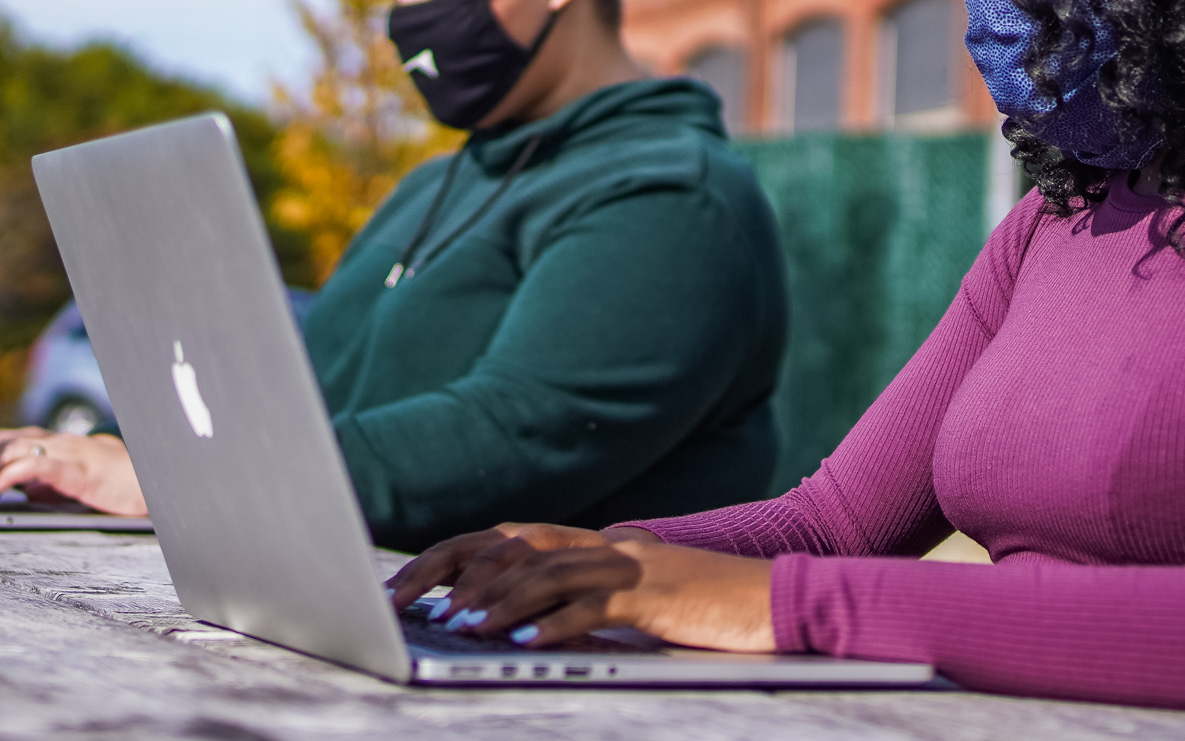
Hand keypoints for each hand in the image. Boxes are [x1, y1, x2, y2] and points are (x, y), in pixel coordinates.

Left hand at [0, 425, 146, 515]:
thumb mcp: (53, 482)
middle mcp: (38, 441)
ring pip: (4, 449)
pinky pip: (36, 464)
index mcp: (30, 444)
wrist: (144, 478)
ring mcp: (56, 451)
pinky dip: (10, 475)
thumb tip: (3, 492)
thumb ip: (29, 482)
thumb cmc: (98, 480)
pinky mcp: (74, 467)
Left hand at [395, 526, 773, 652]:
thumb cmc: (703, 608)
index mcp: (597, 544)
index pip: (509, 538)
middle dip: (457, 572)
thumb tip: (522, 623)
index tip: (411, 585)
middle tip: (411, 602)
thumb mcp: (632, 601)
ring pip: (546, 573)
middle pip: (514, 545)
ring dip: (498, 600)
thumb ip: (582, 601)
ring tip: (460, 625)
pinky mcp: (653, 596)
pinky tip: (522, 645)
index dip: (456, 556)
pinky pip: (592, 607)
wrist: (773, 599)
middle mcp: (606, 545)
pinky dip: (552, 624)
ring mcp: (629, 566)